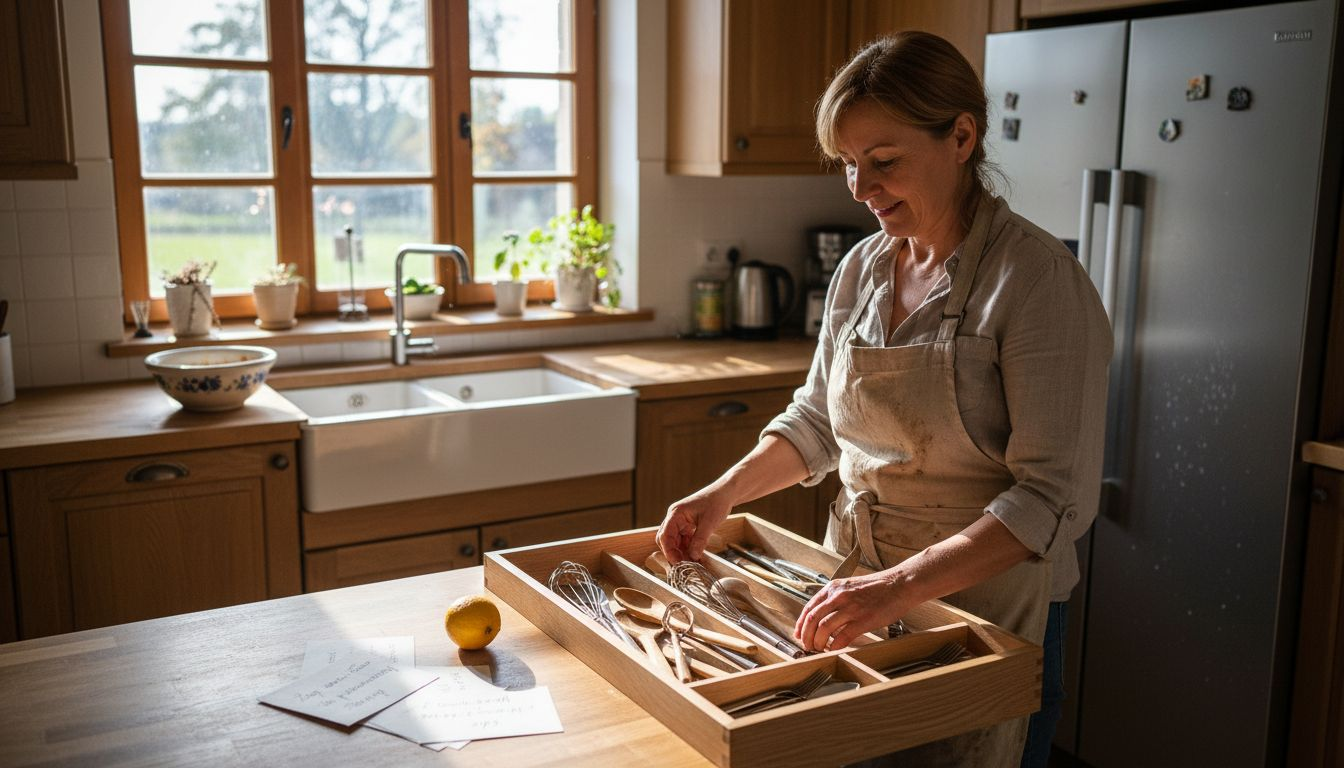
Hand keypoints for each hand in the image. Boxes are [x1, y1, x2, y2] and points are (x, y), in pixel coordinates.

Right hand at [657, 489, 731, 563]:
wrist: (726, 493)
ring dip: (681, 552)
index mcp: (676, 513)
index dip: (669, 551)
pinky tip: (695, 557)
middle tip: (684, 566)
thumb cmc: (717, 502)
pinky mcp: (687, 525)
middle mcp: (674, 517)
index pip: (665, 535)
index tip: (677, 563)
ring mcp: (680, 521)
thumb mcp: (709, 523)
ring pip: (674, 541)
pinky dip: (687, 549)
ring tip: (691, 563)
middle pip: (666, 539)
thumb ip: (700, 540)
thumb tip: (693, 556)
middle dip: (673, 553)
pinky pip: (683, 540)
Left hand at [793, 571, 909, 651]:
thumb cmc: (879, 587)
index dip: (800, 624)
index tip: (799, 635)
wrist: (900, 584)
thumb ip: (836, 599)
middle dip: (806, 636)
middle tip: (807, 646)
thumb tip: (824, 617)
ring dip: (818, 643)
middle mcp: (839, 596)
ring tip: (819, 649)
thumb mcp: (851, 587)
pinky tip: (835, 649)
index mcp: (834, 588)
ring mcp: (851, 608)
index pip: (809, 608)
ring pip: (824, 629)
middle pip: (812, 619)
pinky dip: (835, 646)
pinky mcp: (863, 620)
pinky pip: (842, 637)